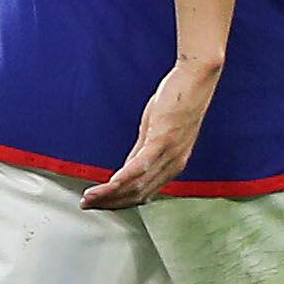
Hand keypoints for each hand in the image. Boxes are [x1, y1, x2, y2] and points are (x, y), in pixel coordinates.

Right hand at [83, 55, 219, 209]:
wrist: (197, 78)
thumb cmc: (178, 100)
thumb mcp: (155, 130)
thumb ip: (141, 152)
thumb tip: (125, 170)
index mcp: (172, 165)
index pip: (142, 193)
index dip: (118, 202)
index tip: (98, 204)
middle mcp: (173, 165)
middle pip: (137, 195)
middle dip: (109, 203)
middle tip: (87, 205)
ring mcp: (168, 154)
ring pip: (136, 186)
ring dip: (110, 195)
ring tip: (89, 198)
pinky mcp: (162, 140)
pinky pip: (140, 166)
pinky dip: (121, 179)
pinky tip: (107, 184)